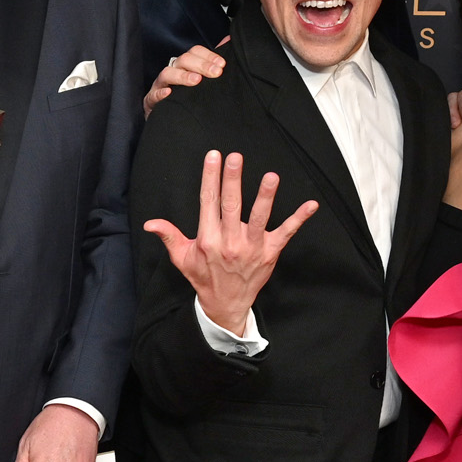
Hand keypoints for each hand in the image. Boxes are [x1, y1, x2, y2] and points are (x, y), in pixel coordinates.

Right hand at [141, 149, 314, 337]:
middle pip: (231, 205)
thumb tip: (150, 223)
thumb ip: (169, 236)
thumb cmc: (203, 276)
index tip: (213, 157)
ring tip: (271, 177)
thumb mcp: (182, 257)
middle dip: (233, 180)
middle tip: (235, 157)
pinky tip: (311, 205)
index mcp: (208, 239)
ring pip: (258, 218)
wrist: (225, 304)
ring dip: (265, 197)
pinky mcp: (270, 253)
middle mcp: (229, 242)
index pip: (208, 202)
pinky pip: (286, 233)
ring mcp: (251, 247)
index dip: (210, 178)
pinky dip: (299, 219)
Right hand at [144, 45, 225, 116]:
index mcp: (184, 65)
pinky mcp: (151, 102)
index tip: (222, 64)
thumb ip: (214, 61)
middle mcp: (173, 72)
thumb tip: (228, 40)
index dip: (208, 55)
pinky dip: (160, 93)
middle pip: (183, 60)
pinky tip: (169, 93)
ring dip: (182, 76)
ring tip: (197, 81)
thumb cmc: (186, 96)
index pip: (194, 52)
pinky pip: (153, 96)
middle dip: (201, 65)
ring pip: (167, 74)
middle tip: (216, 73)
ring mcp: (160, 85)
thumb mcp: (202, 78)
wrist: (168, 118)